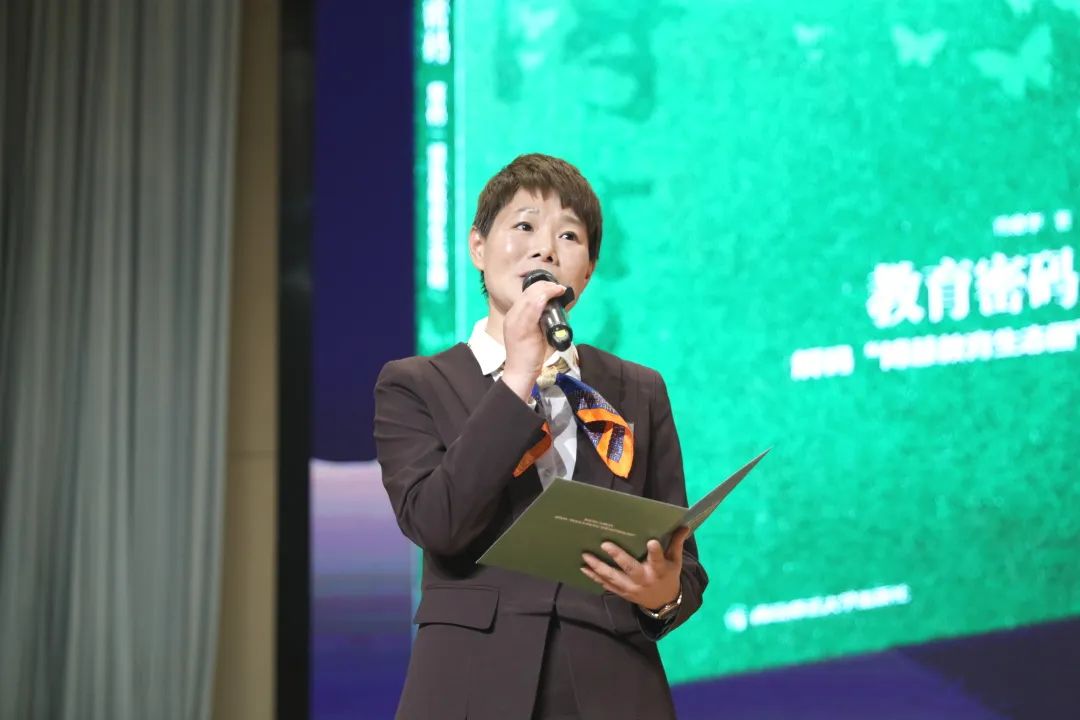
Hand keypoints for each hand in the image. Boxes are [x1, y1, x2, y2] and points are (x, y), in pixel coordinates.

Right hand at [501, 280, 567, 400]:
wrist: (521, 372)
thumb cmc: (529, 354)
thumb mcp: (534, 332)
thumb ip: (540, 319)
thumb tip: (555, 309)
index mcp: (514, 315)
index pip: (526, 294)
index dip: (541, 287)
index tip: (554, 288)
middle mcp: (512, 316)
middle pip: (528, 293)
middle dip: (545, 286)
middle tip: (559, 288)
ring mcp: (515, 321)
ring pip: (530, 297)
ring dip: (546, 290)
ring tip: (558, 290)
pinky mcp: (522, 328)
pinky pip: (532, 308)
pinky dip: (543, 298)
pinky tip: (551, 295)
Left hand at [580, 526, 690, 611]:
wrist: (663, 603)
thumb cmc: (668, 576)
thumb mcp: (675, 561)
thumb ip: (676, 543)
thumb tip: (684, 525)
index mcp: (659, 571)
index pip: (658, 560)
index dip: (655, 552)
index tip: (651, 542)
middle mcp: (644, 580)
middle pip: (630, 568)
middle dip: (618, 557)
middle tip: (605, 544)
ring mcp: (631, 588)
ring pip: (613, 578)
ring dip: (598, 567)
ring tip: (586, 556)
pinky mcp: (622, 593)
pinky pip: (606, 585)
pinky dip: (594, 577)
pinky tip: (584, 568)